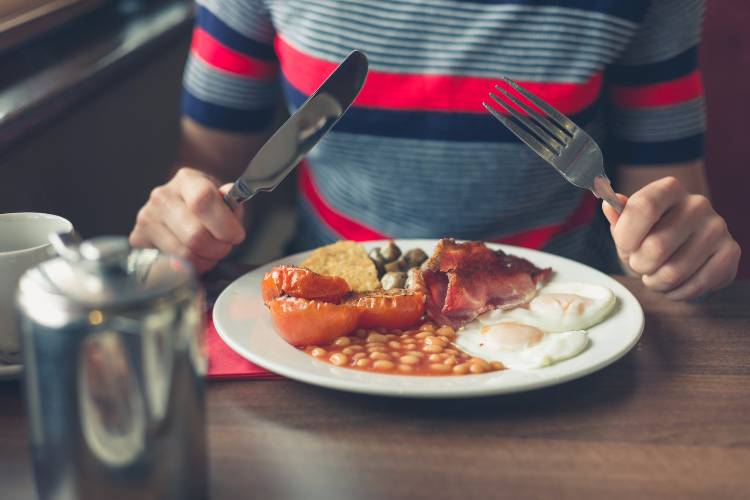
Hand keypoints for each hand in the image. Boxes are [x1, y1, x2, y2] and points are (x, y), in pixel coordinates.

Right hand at [129, 167, 245, 273]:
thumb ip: (232, 202)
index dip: (225, 225)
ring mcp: (147, 218)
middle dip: (218, 249)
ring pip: (183, 255)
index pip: (203, 201)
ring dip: (205, 261)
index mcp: (187, 180)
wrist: (184, 212)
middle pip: (195, 235)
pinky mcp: (138, 240)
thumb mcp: (226, 201)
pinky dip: (188, 269)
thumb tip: (228, 193)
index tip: (236, 236)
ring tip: (209, 253)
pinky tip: (193, 259)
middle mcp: (162, 196)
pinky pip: (169, 266)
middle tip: (224, 247)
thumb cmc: (209, 209)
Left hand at [602, 176, 739, 300]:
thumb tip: (609, 204)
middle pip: (655, 247)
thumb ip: (618, 218)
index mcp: (668, 189)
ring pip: (673, 273)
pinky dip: (676, 293)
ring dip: (656, 283)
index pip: (643, 207)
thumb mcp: (628, 226)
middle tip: (641, 264)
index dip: (627, 234)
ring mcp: (717, 228)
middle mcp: (697, 204)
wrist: (686, 244)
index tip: (626, 245)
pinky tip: (674, 284)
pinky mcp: (731, 253)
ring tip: (656, 275)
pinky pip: (694, 287)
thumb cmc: (651, 233)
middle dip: (639, 265)